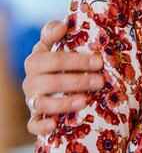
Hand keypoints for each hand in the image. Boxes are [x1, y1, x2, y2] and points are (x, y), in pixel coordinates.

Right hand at [23, 20, 103, 134]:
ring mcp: (32, 101)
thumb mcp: (54, 45)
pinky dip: (41, 126)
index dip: (76, 61)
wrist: (52, 84)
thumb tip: (62, 26)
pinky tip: (54, 124)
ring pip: (42, 104)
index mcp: (35, 61)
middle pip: (50, 82)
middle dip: (77, 81)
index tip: (99, 62)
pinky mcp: (35, 118)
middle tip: (100, 81)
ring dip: (64, 103)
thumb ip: (53, 32)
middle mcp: (31, 82)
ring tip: (85, 100)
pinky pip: (32, 125)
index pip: (53, 59)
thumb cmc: (59, 62)